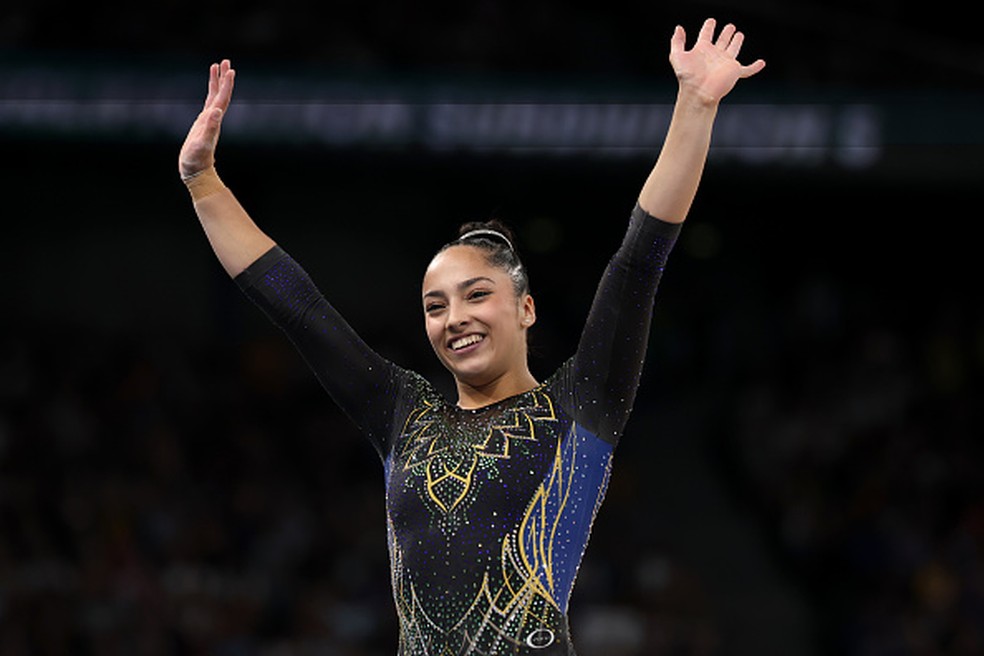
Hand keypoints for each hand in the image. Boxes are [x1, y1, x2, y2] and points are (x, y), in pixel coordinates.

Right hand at [178, 59, 234, 178]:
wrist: (196, 171)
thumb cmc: (197, 159)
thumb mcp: (202, 143)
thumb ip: (210, 128)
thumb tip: (217, 111)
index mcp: (214, 120)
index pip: (222, 99)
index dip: (226, 85)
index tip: (230, 70)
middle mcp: (214, 118)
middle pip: (221, 94)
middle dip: (223, 78)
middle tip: (225, 61)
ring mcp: (209, 121)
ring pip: (214, 97)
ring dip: (216, 82)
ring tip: (216, 66)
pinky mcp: (202, 124)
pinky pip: (207, 104)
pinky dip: (209, 94)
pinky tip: (209, 90)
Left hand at [669, 18, 764, 104]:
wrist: (698, 93)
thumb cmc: (687, 78)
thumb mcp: (677, 56)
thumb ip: (677, 42)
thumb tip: (678, 28)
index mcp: (702, 50)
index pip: (706, 34)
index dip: (708, 27)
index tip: (711, 21)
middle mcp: (715, 55)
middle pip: (722, 40)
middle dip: (726, 33)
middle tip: (729, 26)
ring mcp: (725, 63)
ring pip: (733, 49)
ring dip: (736, 42)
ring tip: (739, 34)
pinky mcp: (734, 71)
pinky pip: (747, 70)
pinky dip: (755, 67)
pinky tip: (761, 63)